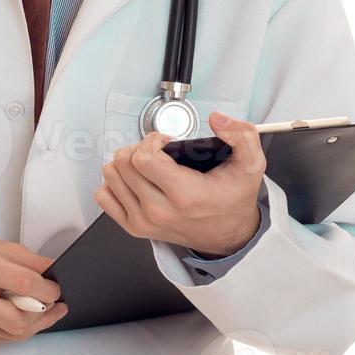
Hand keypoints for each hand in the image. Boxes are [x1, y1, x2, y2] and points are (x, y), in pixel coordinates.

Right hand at [0, 238, 68, 343]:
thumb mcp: (1, 248)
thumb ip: (31, 262)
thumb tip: (56, 275)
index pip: (24, 284)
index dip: (47, 290)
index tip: (55, 290)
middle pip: (19, 319)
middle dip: (43, 314)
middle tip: (54, 305)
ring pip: (13, 334)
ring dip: (34, 324)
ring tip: (44, 312)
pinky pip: (0, 339)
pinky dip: (14, 329)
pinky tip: (19, 317)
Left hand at [95, 110, 265, 256]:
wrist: (229, 235)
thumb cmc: (234, 199)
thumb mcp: (251, 165)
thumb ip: (241, 136)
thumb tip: (218, 119)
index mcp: (185, 195)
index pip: (144, 158)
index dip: (152, 140)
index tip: (165, 141)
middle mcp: (159, 211)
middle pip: (123, 163)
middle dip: (138, 147)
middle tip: (156, 151)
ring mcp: (144, 222)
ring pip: (111, 176)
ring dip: (125, 163)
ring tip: (147, 164)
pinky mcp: (134, 228)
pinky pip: (104, 196)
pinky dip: (115, 182)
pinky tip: (135, 180)